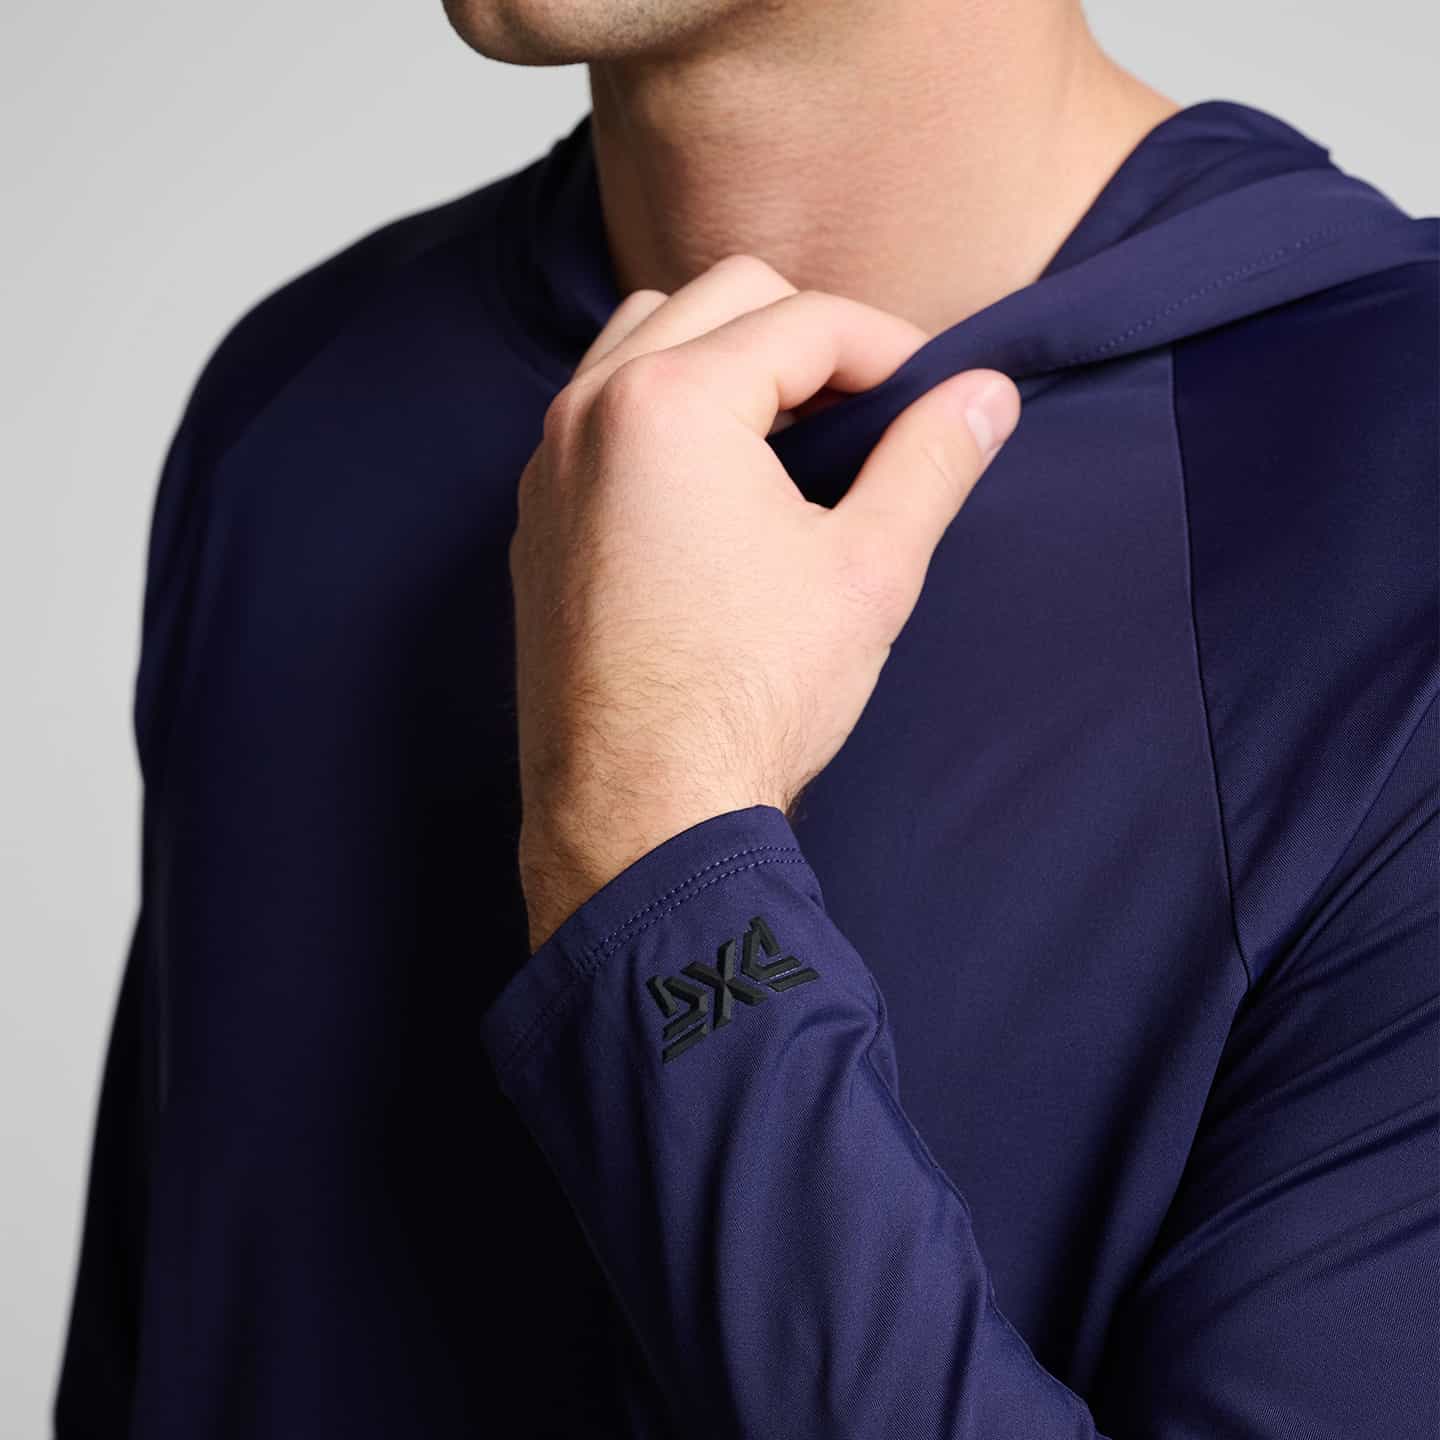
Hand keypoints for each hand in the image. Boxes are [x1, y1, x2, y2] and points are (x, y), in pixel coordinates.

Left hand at [510, 254, 1020, 951]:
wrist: (639, 813)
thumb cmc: (749, 697)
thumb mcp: (868, 571)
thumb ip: (931, 461)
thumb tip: (986, 395)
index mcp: (673, 402)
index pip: (808, 320)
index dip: (892, 346)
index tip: (934, 392)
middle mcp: (592, 409)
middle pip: (724, 297)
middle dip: (810, 334)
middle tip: (869, 406)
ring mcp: (549, 462)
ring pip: (647, 335)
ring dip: (728, 355)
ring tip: (792, 430)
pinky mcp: (536, 517)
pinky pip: (599, 408)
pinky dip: (664, 406)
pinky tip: (715, 481)